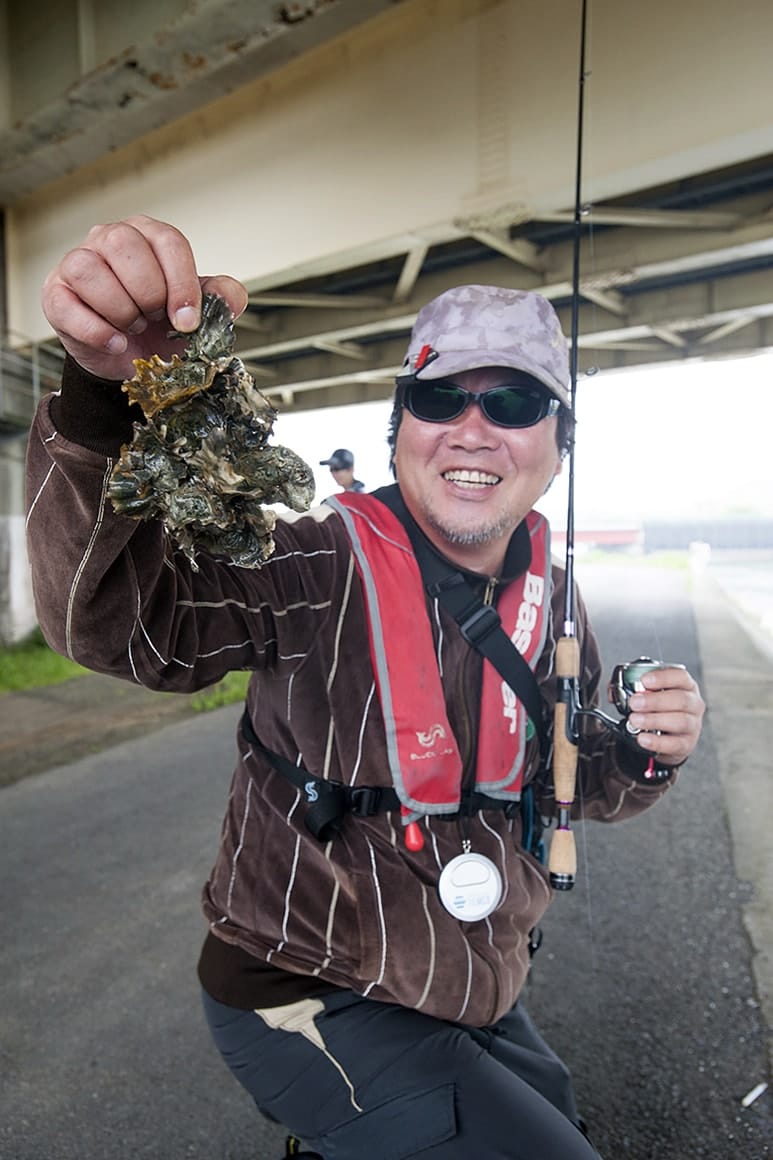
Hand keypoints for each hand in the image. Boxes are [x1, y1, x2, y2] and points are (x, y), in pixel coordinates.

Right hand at [41, 214, 248, 381]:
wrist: (132, 361)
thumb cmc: (162, 328)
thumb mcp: (198, 314)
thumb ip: (220, 299)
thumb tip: (229, 296)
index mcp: (149, 236)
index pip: (168, 241)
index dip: (181, 284)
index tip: (187, 321)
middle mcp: (109, 239)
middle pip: (126, 247)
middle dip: (148, 295)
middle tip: (154, 319)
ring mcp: (78, 263)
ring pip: (91, 270)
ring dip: (121, 310)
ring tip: (133, 327)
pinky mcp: (56, 294)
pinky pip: (68, 306)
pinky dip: (98, 331)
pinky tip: (116, 342)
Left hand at [623, 666, 704, 765]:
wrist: (666, 737)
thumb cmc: (659, 710)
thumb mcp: (650, 694)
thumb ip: (631, 687)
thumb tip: (613, 692)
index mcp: (685, 686)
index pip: (680, 676)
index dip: (663, 677)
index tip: (644, 680)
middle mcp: (693, 704)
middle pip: (680, 699)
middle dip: (654, 700)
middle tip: (634, 703)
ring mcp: (693, 725)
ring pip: (680, 721)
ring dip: (654, 720)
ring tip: (635, 720)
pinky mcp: (687, 744)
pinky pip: (675, 744)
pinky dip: (657, 742)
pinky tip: (642, 738)